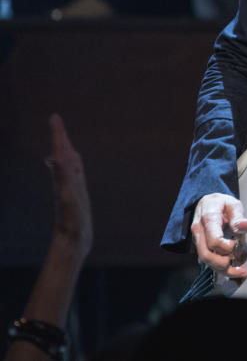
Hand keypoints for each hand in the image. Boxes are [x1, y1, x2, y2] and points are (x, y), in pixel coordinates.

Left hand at [46, 114, 90, 263]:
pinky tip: (74, 166)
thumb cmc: (69, 222)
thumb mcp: (66, 197)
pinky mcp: (77, 196)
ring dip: (66, 149)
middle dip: (60, 137)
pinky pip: (75, 175)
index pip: (60, 150)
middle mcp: (66, 180)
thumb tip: (54, 156)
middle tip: (57, 122)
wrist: (70, 243)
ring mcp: (71, 188)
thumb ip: (61, 177)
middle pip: (63, 154)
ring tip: (64, 139)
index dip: (58, 134)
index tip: (54, 117)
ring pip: (68, 164)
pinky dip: (74, 166)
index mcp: (63, 177)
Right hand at [190, 193, 246, 279]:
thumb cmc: (221, 203)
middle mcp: (199, 231)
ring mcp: (198, 239)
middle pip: (206, 255)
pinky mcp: (200, 245)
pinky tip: (233, 269)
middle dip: (224, 264)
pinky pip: (207, 259)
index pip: (214, 241)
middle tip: (241, 267)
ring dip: (222, 269)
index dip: (227, 247)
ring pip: (205, 260)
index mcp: (208, 218)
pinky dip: (219, 267)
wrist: (207, 202)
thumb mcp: (232, 204)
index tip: (238, 245)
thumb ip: (238, 216)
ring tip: (240, 271)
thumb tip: (245, 226)